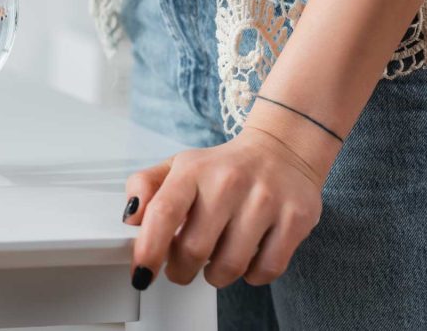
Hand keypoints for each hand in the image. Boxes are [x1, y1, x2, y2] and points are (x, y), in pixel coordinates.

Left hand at [122, 126, 328, 290]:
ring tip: (214, 262)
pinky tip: (246, 258)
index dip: (149, 249)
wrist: (282, 150)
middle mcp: (229, 181)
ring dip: (215, 275)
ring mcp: (265, 199)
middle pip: (194, 249)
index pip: (164, 212)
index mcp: (193, 169)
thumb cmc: (222, 167)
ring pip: (230, 266)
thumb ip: (146, 187)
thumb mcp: (178, 167)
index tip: (142, 273)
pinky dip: (251, 275)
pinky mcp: (295, 218)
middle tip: (182, 268)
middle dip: (181, 270)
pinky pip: (266, 269)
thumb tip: (130, 217)